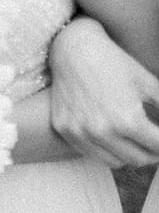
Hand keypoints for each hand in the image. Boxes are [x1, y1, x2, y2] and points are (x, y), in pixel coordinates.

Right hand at [49, 17, 158, 166]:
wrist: (74, 50)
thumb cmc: (115, 63)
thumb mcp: (151, 85)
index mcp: (128, 120)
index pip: (158, 147)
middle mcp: (102, 131)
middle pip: (139, 159)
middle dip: (153, 152)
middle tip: (155, 142)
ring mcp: (80, 132)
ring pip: (115, 162)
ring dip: (130, 154)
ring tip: (134, 141)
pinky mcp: (64, 129)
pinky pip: (91, 152)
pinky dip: (105, 149)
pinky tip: (111, 134)